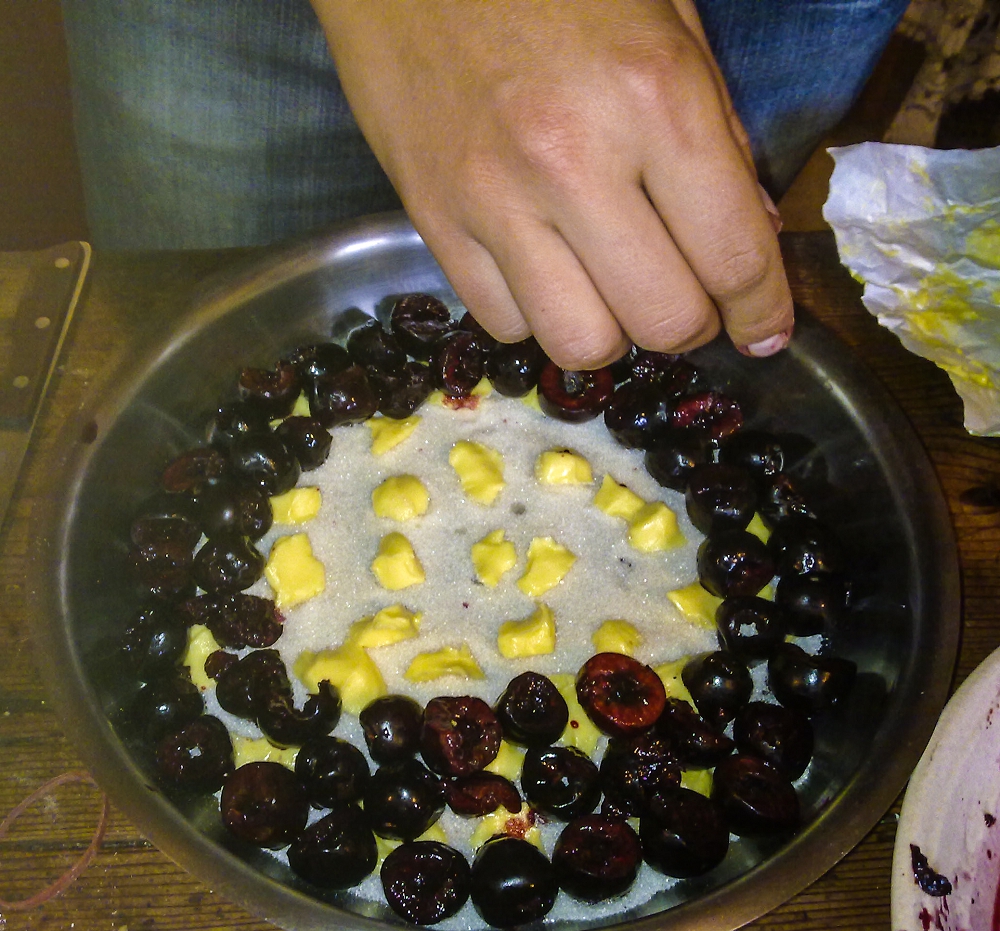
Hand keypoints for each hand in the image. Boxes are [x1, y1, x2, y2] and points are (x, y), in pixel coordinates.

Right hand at [310, 0, 793, 368]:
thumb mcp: (668, 24)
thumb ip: (719, 134)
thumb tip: (751, 237)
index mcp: (654, 99)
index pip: (732, 256)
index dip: (762, 312)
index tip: (764, 333)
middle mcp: (572, 164)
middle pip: (661, 322)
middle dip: (691, 328)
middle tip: (687, 301)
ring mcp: (492, 201)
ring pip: (579, 344)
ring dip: (612, 334)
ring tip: (612, 292)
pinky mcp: (432, 223)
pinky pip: (504, 324)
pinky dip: (538, 314)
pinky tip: (545, 271)